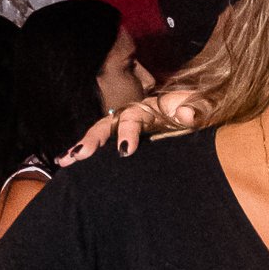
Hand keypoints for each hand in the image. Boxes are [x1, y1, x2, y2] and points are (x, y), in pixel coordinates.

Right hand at [55, 88, 205, 165]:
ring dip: (83, 147)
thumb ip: (197, 108)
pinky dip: (85, 153)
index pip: (133, 118)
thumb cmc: (200, 109)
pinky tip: (67, 163)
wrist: (200, 112)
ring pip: (100, 134)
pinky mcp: (126, 140)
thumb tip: (187, 115)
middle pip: (107, 124)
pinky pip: (103, 146)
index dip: (127, 133)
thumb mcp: (203, 106)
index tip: (124, 151)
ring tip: (65, 161)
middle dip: (93, 140)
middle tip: (81, 155)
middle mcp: (133, 116)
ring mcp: (127, 128)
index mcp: (150, 107)